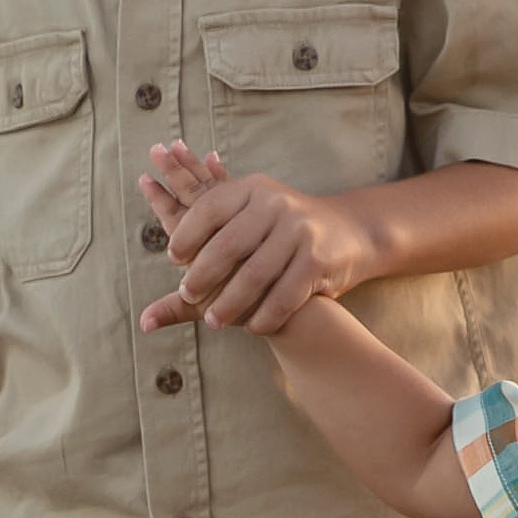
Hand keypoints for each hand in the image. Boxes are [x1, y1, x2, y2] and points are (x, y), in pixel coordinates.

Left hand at [136, 141, 360, 333]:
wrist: (350, 231)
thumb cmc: (283, 230)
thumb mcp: (252, 214)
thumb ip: (213, 229)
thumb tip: (167, 251)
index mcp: (253, 189)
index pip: (209, 208)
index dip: (186, 234)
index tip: (172, 258)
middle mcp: (276, 206)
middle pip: (228, 245)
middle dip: (203, 275)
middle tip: (187, 294)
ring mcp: (299, 232)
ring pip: (254, 276)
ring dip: (230, 304)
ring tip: (214, 321)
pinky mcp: (317, 261)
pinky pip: (284, 296)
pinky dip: (265, 316)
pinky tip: (252, 328)